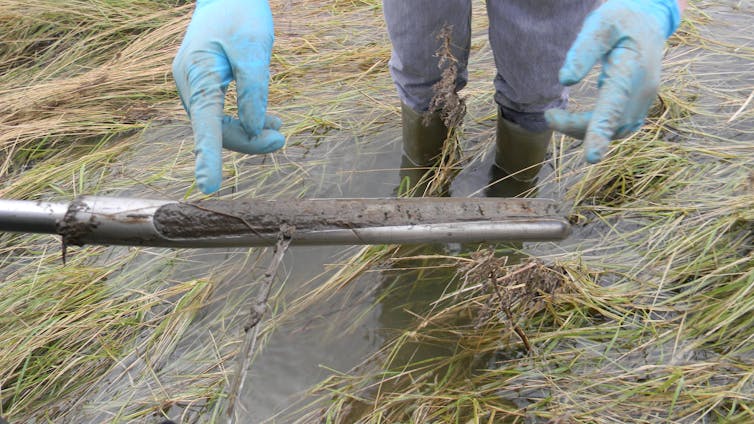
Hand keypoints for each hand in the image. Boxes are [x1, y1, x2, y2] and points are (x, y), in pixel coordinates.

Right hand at [173, 0, 284, 193]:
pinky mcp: (204, 86)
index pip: (205, 125)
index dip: (209, 157)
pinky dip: (245, 121)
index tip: (209, 186)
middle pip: (216, 130)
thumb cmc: (240, 13)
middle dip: (249, 141)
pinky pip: (222, 114)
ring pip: (220, 125)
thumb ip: (254, 89)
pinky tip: (270, 123)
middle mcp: (190, 86)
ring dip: (249, 133)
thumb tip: (252, 129)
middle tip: (282, 138)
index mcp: (197, 74)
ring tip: (280, 131)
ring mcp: (195, 87)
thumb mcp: (254, 46)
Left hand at [545, 0, 680, 162]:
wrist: (648, 22)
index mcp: (632, 68)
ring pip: (614, 131)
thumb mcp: (600, 24)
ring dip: (583, 130)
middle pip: (610, 123)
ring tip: (555, 116)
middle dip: (576, 127)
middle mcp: (643, 90)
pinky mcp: (639, 108)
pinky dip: (595, 129)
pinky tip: (575, 120)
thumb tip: (565, 80)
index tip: (591, 157)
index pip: (615, 104)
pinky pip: (618, 128)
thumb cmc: (620, 21)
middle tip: (549, 115)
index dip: (602, 132)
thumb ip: (583, 50)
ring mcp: (645, 102)